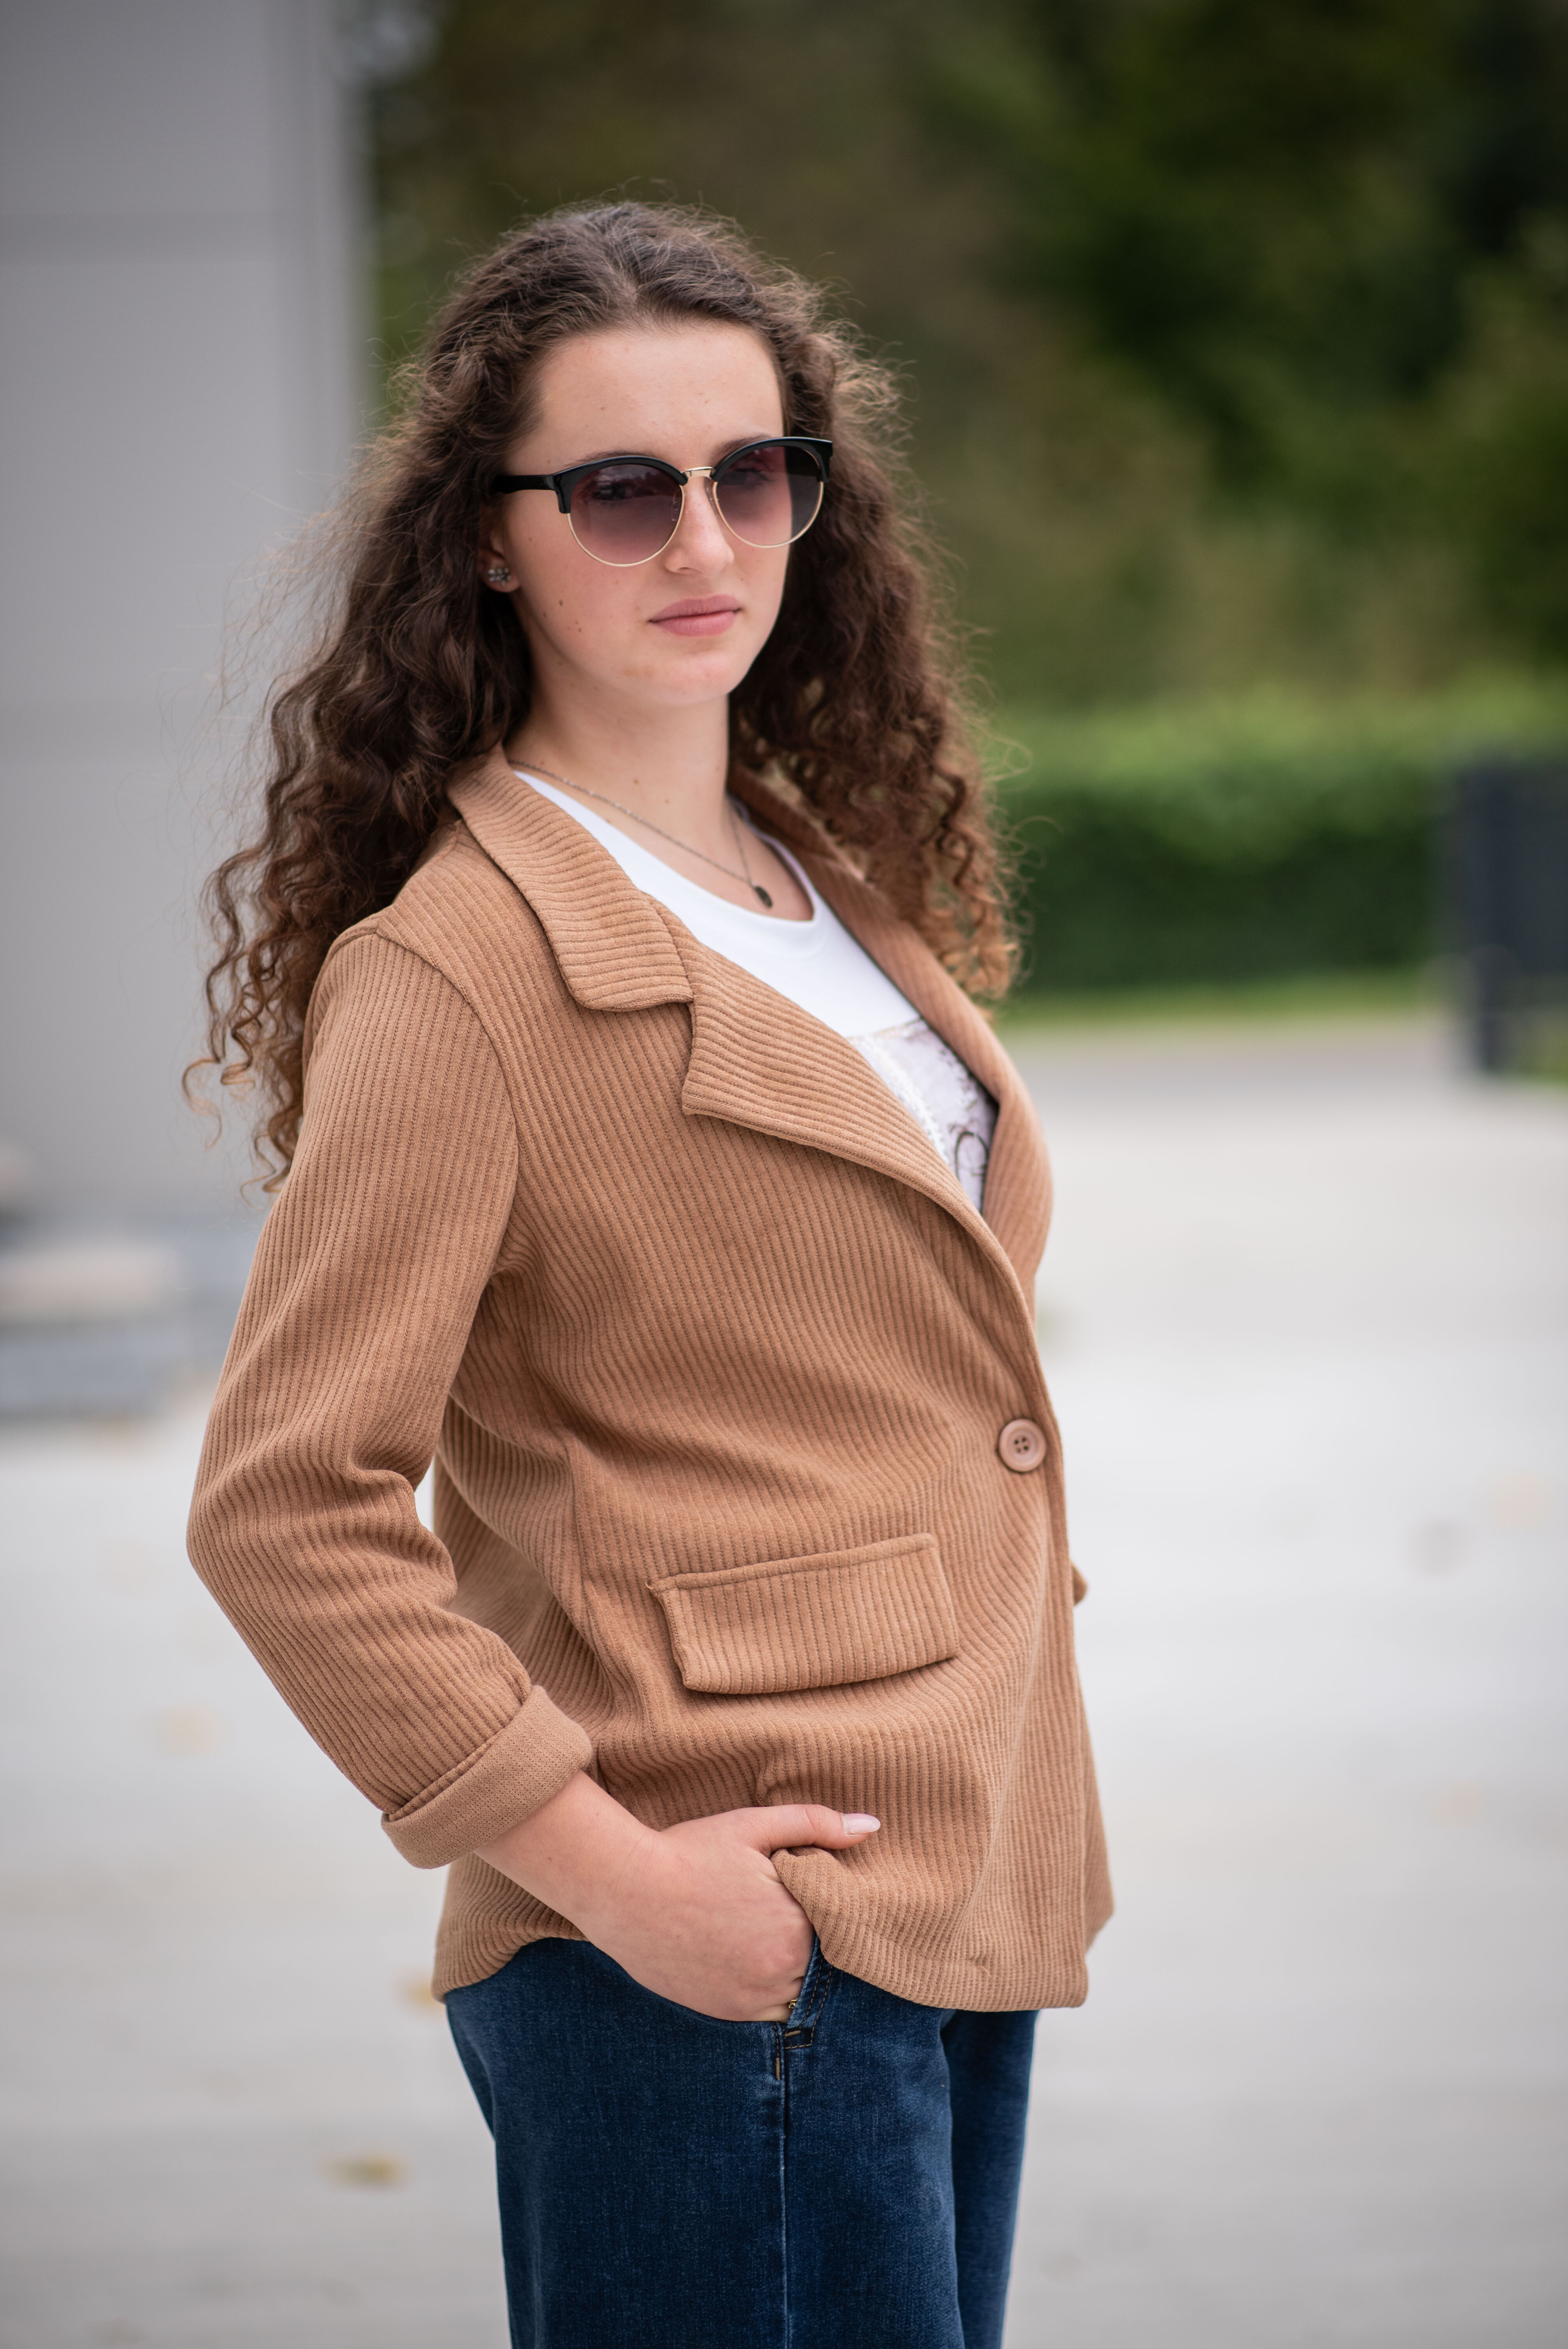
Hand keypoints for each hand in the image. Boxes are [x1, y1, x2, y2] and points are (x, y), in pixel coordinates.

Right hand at [477, 1774, 879, 2020]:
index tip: (807, 1894)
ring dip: (791, 1971)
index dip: (829, 1910)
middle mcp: (778, 1975)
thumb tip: (872, 1827)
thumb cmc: (689, 1851)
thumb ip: (816, 1824)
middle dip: (813, 1942)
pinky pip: (766, 2010)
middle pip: (820, 1965)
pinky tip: (747, 1957)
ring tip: (765, 1936)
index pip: (840, 1929)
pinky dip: (767, 1990)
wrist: (622, 1890)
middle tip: (783, 1913)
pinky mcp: (724, 2012)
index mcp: (795, 1929)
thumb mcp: (753, 1826)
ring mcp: (749, 2000)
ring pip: (797, 1993)